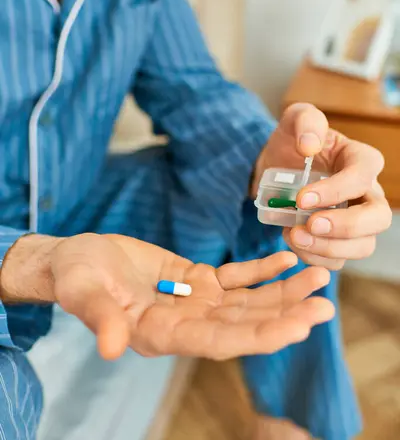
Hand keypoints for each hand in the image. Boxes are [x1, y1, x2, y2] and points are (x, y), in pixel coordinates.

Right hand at [0, 233, 333, 359]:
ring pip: (247, 301)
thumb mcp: (82, 292)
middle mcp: (186, 323)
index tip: (298, 327)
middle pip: (244, 324)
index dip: (259, 336)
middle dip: (285, 315)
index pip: (219, 341)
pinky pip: (235, 277)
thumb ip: (99, 318)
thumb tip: (111, 348)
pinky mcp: (196, 279)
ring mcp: (195, 302)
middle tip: (324, 303)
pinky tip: (286, 259)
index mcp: (162, 334)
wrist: (78, 259)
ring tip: (318, 276)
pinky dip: (261, 270)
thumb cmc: (75, 277)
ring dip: (283, 291)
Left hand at [253, 103, 392, 269]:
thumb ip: (306, 121)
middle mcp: (367, 193)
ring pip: (363, 246)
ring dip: (329, 248)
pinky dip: (315, 258)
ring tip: (294, 236)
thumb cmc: (292, 142)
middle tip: (311, 225)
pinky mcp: (339, 241)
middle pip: (378, 218)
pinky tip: (292, 242)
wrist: (275, 167)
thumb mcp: (295, 119)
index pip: (362, 177)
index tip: (302, 198)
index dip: (336, 191)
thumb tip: (310, 145)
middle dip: (346, 227)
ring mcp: (357, 221)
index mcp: (361, 160)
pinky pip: (338, 260)